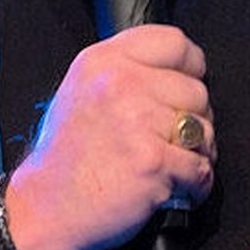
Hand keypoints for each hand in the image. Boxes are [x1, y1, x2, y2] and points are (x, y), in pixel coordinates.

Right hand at [8, 25, 215, 249]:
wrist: (45, 207)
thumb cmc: (67, 156)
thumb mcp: (82, 89)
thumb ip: (126, 71)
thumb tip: (178, 72)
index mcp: (104, 60)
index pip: (174, 42)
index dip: (190, 68)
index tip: (184, 87)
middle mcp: (121, 82)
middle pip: (197, 90)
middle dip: (194, 119)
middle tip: (171, 140)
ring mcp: (138, 120)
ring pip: (204, 130)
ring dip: (197, 154)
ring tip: (171, 165)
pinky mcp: (153, 160)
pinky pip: (202, 168)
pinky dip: (195, 185)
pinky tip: (175, 187)